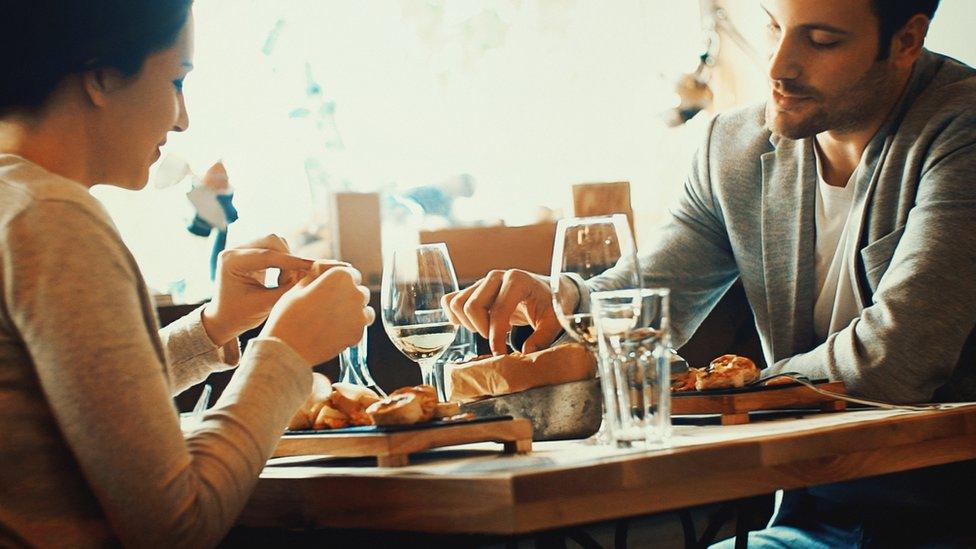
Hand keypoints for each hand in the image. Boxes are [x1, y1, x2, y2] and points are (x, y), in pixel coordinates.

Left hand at [202, 235, 313, 345]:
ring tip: (284, 281)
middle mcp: (234, 250)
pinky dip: (283, 261)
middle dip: (288, 258)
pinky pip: (273, 249)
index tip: (312, 267)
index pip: (267, 255)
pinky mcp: (250, 252)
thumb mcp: (264, 305)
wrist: (223, 319)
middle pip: (271, 241)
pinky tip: (281, 277)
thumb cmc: (239, 315)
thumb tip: (310, 275)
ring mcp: (242, 249)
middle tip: (294, 280)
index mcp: (230, 261)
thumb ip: (287, 289)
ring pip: (274, 243)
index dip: (291, 261)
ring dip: (286, 259)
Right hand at [262, 266, 374, 365]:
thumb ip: (315, 277)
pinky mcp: (358, 333)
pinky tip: (333, 332)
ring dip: (354, 313)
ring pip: (364, 310)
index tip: (333, 289)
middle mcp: (355, 292)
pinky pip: (360, 328)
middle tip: (330, 307)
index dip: (341, 281)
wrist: (287, 348)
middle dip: (348, 297)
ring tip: (334, 320)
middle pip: (360, 292)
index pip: (351, 273)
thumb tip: (321, 272)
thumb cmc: (288, 316)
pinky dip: (350, 329)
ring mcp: (359, 314)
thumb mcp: (298, 288)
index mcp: (340, 276)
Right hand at [441, 269, 579, 354]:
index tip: (501, 354)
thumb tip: (525, 353)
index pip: (498, 311)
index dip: (496, 337)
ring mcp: (482, 281)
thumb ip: (542, 338)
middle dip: (481, 330)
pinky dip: (455, 316)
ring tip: (486, 330)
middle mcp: (496, 276)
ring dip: (467, 324)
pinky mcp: (473, 288)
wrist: (547, 290)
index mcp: (517, 281)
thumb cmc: (550, 304)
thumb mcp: (553, 321)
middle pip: (472, 306)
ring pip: (457, 303)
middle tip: (496, 339)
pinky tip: (471, 325)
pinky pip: (450, 300)